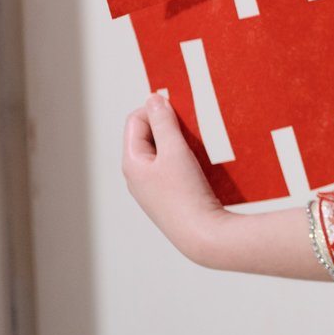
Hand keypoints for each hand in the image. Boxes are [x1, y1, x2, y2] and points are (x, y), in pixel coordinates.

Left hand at [123, 92, 230, 265]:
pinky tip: (200, 166)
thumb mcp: (175, 150)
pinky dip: (183, 160)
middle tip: (191, 128)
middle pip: (147, 135)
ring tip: (197, 147)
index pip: (135, 119)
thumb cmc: (186, 194)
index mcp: (131, 161)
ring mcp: (150, 189)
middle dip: (168, 127)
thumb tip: (153, 98)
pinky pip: (170, 169)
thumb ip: (163, 122)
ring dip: (178, 143)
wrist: (203, 236)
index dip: (156, 110)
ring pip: (161, 153)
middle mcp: (136, 176)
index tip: (181, 112)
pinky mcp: (166, 198)